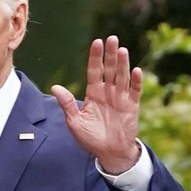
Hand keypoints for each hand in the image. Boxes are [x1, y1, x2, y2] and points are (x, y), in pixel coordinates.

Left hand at [51, 35, 142, 174]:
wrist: (108, 152)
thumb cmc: (90, 137)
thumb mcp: (74, 121)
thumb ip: (67, 104)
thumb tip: (55, 87)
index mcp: (94, 93)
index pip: (94, 71)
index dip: (95, 57)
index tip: (96, 42)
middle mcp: (108, 92)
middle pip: (110, 69)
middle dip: (110, 54)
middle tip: (111, 38)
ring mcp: (121, 98)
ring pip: (122, 76)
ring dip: (122, 63)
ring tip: (121, 49)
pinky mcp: (132, 106)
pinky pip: (135, 91)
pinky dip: (136, 81)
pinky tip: (136, 70)